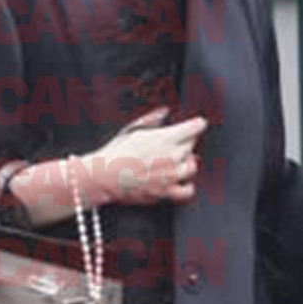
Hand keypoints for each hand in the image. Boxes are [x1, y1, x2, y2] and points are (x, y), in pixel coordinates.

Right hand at [81, 107, 207, 206]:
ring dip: (187, 162)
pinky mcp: (167, 191)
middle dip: (185, 142)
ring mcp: (172, 175)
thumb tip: (164, 112)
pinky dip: (187, 186)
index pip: (197, 126)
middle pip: (193, 144)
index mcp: (166, 137)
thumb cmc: (115, 153)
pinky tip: (179, 181)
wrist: (105, 176)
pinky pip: (189, 190)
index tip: (195, 124)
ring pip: (193, 165)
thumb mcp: (133, 129)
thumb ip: (153, 119)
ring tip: (175, 162)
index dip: (196, 124)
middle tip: (171, 144)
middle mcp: (173, 155)